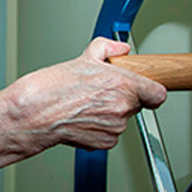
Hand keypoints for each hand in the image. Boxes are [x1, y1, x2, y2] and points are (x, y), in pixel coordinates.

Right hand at [5, 38, 166, 151]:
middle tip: (99, 92)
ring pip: (120, 120)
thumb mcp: (82, 58)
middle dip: (121, 99)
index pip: (158, 93)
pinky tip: (81, 118)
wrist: (34, 113)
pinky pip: (109, 135)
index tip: (143, 88)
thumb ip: (107, 48)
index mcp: (123, 84)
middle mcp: (122, 107)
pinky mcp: (104, 143)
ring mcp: (114, 127)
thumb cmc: (52, 89)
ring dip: (108, 114)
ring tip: (84, 105)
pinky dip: (98, 129)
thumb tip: (120, 48)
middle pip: (135, 105)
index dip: (150, 90)